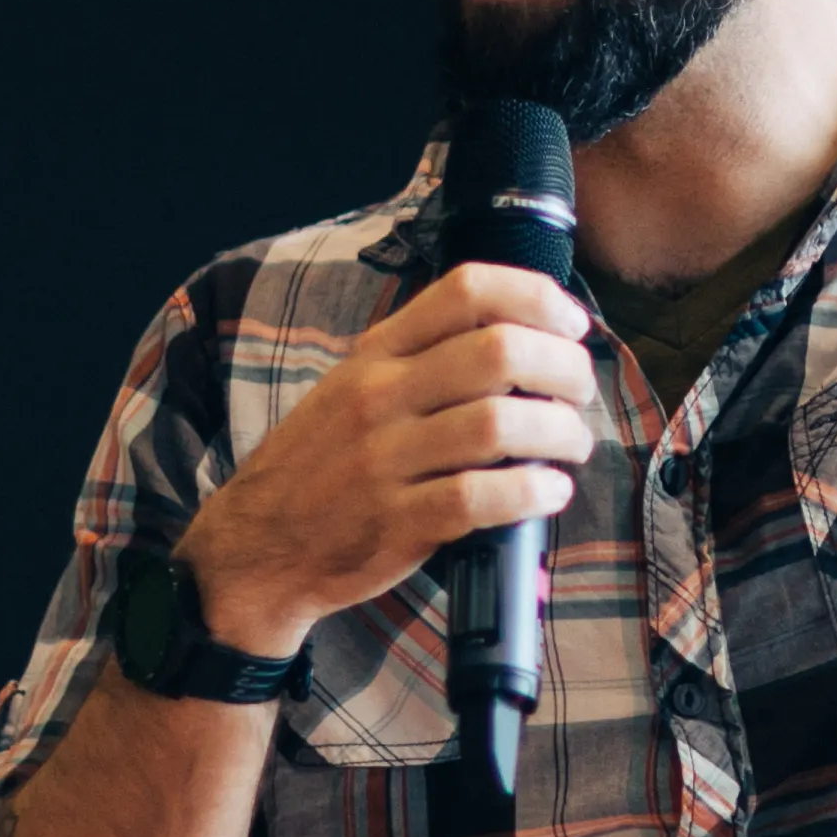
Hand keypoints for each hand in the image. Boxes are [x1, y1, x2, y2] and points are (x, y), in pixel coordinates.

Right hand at [175, 264, 595, 654]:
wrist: (257, 546)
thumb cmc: (323, 464)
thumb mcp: (354, 388)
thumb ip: (422, 358)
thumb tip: (521, 335)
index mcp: (377, 354)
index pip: (466, 291)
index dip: (536, 298)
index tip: (572, 324)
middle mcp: (381, 396)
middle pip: (499, 352)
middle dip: (564, 369)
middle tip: (580, 393)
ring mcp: (386, 459)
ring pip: (500, 424)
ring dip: (560, 433)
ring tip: (573, 446)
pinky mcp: (397, 521)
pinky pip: (481, 497)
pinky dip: (532, 492)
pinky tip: (549, 492)